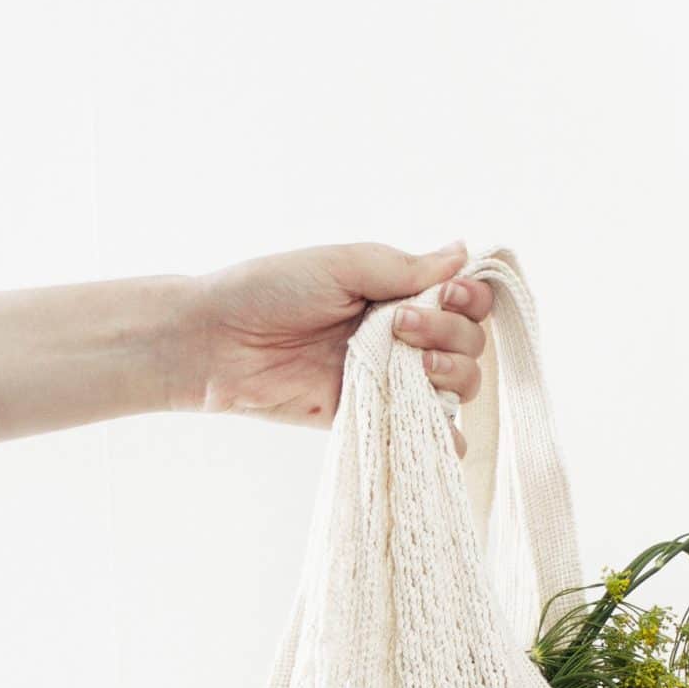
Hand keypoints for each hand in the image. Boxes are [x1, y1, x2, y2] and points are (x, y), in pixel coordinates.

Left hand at [172, 239, 493, 456]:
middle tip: (400, 328)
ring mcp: (387, 378)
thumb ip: (404, 267)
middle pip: (468, 344)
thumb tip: (462, 251)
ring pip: (456, 386)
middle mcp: (399, 336)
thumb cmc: (269, 291)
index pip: (463, 301)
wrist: (218, 343)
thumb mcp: (341, 265)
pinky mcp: (370, 416)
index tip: (450, 295)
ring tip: (413, 367)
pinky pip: (424, 432)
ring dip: (451, 375)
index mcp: (395, 293)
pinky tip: (443, 430)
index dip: (470, 300)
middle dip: (451, 335)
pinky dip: (445, 436)